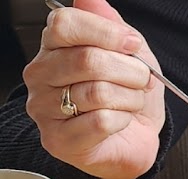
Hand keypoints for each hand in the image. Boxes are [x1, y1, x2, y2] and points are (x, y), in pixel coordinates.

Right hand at [22, 0, 164, 178]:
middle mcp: (40, 74)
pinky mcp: (59, 139)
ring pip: (98, 92)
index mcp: (53, 47)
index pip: (65, 24)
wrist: (134, 141)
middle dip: (129, 72)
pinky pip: (100, 122)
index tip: (133, 44)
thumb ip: (110, 24)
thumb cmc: (126, 97)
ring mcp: (44, 108)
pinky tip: (121, 121)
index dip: (106, 33)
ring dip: (129, 99)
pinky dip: (122, 120)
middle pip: (87, 60)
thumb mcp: (127, 54)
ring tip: (132, 102)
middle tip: (142, 81)